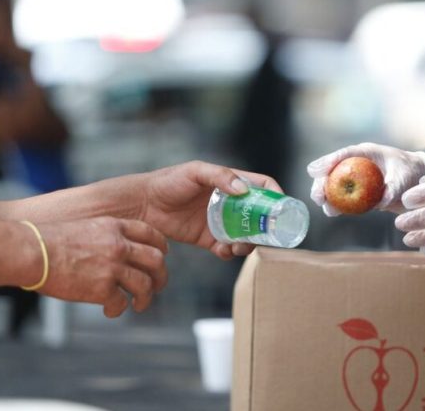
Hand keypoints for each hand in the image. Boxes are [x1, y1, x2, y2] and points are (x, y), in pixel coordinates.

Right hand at [36, 217, 167, 317]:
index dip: (161, 246)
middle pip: (156, 260)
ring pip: (145, 284)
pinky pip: (121, 303)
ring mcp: (113, 267)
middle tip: (157, 285)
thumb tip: (115, 251)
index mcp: (114, 227)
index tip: (163, 254)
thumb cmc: (47, 240)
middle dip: (161, 275)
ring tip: (139, 304)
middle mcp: (119, 245)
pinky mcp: (102, 288)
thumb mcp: (84, 226)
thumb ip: (104, 236)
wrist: (30, 251)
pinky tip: (111, 311)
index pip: (151, 233)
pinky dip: (119, 310)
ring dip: (145, 297)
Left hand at [139, 161, 282, 259]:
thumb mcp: (195, 172)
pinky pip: (226, 248)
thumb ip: (219, 176)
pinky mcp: (208, 239)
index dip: (276, 196)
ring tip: (240, 246)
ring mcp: (220, 222)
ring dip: (249, 243)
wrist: (142, 204)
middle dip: (265, 227)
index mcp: (231, 183)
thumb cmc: (168, 182)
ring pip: (246, 235)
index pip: (263, 187)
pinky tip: (223, 250)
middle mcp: (230, 203)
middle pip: (259, 215)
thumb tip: (243, 190)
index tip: (281, 209)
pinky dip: (229, 252)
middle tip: (263, 236)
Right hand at [307, 143, 424, 215]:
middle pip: (333, 171)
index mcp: (366, 153)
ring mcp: (357, 178)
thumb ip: (394, 187)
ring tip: (326, 207)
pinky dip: (338, 205)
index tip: (314, 171)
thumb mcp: (405, 177)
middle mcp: (358, 164)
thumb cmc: (411, 172)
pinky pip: (344, 198)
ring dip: (328, 196)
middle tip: (317, 197)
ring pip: (335, 186)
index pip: (344, 154)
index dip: (327, 161)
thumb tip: (381, 202)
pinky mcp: (359, 192)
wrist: (418, 179)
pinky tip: (333, 212)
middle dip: (322, 183)